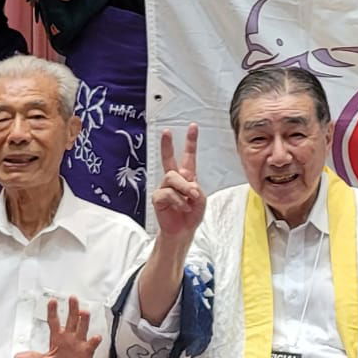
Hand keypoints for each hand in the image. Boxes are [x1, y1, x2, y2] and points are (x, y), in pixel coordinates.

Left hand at [15, 297, 100, 357]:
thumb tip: (17, 356)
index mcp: (58, 338)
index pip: (54, 322)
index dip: (52, 311)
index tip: (52, 301)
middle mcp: (69, 337)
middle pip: (71, 320)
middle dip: (72, 309)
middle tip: (72, 298)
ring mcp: (79, 342)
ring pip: (82, 328)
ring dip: (84, 320)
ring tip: (84, 312)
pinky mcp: (87, 350)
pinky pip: (91, 344)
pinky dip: (94, 340)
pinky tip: (96, 337)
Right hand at [152, 123, 204, 245]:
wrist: (183, 231)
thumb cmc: (191, 214)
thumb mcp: (200, 200)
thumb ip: (195, 190)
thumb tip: (188, 186)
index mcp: (187, 176)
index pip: (188, 156)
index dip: (190, 141)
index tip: (193, 126)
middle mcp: (174, 179)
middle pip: (168, 159)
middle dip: (167, 145)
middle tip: (166, 131)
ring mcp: (164, 187)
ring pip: (172, 178)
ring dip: (184, 188)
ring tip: (190, 199)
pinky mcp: (157, 198)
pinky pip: (167, 193)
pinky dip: (178, 201)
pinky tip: (182, 208)